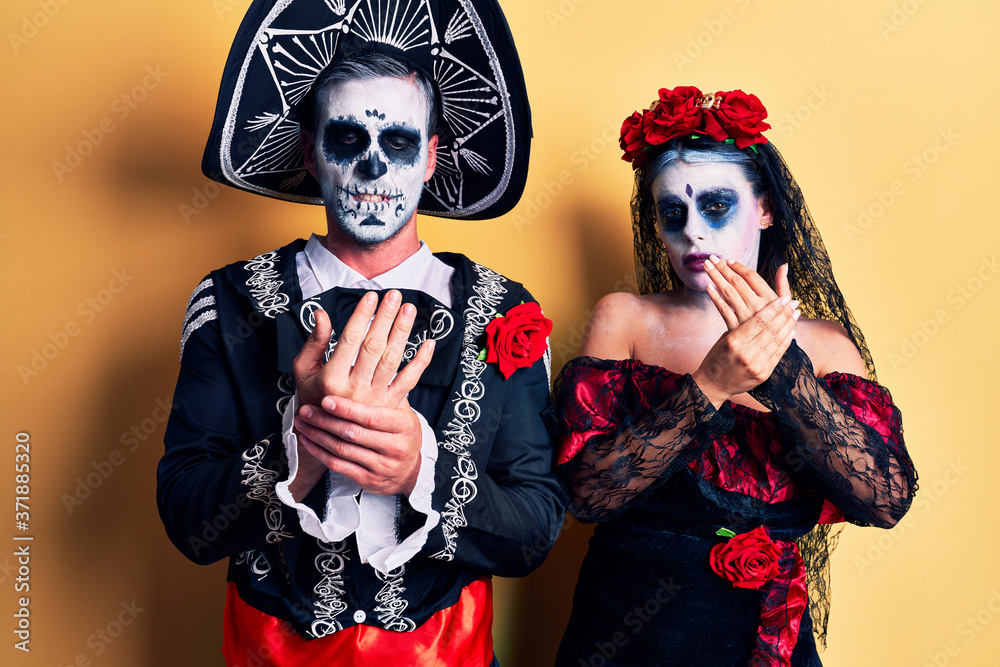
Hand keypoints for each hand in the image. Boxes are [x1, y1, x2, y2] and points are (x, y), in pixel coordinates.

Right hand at [289, 290, 433, 498]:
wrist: (327, 439)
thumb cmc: (312, 396)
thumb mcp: (304, 370)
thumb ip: (314, 341)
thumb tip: (321, 313)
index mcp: (331, 378)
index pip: (349, 340)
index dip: (361, 317)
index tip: (371, 296)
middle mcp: (354, 390)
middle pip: (374, 347)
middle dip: (385, 318)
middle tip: (394, 295)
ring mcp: (374, 399)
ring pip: (392, 360)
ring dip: (402, 333)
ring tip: (408, 309)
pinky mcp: (389, 406)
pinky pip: (409, 382)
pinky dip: (421, 362)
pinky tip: (429, 343)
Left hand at [294, 395, 423, 495]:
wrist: (410, 472)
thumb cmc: (402, 434)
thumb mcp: (404, 412)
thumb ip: (387, 393)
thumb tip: (364, 367)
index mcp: (404, 426)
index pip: (371, 417)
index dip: (347, 409)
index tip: (326, 400)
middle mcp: (395, 448)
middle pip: (353, 433)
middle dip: (325, 420)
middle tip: (306, 409)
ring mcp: (381, 466)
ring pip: (342, 449)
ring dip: (318, 435)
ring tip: (302, 422)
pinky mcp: (368, 480)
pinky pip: (338, 465)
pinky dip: (320, 452)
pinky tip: (308, 440)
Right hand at [692, 295, 798, 407]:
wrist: (713, 384)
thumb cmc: (717, 357)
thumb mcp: (725, 339)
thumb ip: (742, 327)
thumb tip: (762, 312)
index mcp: (734, 341)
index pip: (759, 321)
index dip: (773, 308)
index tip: (783, 298)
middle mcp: (746, 353)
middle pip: (771, 329)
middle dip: (785, 314)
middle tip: (794, 303)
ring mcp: (756, 365)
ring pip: (777, 341)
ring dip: (789, 325)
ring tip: (796, 314)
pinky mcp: (763, 374)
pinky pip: (778, 354)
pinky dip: (786, 341)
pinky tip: (792, 331)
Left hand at [704, 256, 791, 329]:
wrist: (770, 350)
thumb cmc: (779, 323)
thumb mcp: (785, 304)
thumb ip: (783, 284)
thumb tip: (783, 265)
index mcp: (770, 299)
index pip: (752, 277)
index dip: (739, 267)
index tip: (728, 260)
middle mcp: (758, 307)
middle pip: (737, 282)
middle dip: (723, 268)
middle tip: (712, 258)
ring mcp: (746, 318)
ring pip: (728, 293)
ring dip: (716, 278)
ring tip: (706, 266)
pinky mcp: (736, 328)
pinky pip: (723, 310)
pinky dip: (715, 297)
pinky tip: (708, 287)